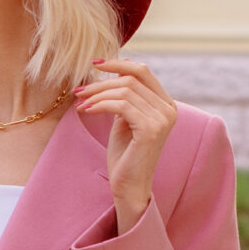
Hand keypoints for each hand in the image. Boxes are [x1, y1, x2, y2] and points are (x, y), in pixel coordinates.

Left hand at [74, 56, 177, 228]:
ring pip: (125, 91)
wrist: (128, 186)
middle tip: (79, 91)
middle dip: (101, 82)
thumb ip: (125, 97)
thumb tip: (112, 70)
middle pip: (131, 79)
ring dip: (97, 95)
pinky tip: (87, 111)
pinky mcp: (151, 129)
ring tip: (81, 103)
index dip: (118, 63)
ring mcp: (162, 119)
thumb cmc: (125, 154)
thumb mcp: (125, 119)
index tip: (94, 63)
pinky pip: (121, 105)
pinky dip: (100, 105)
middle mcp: (169, 109)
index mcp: (166, 104)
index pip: (143, 71)